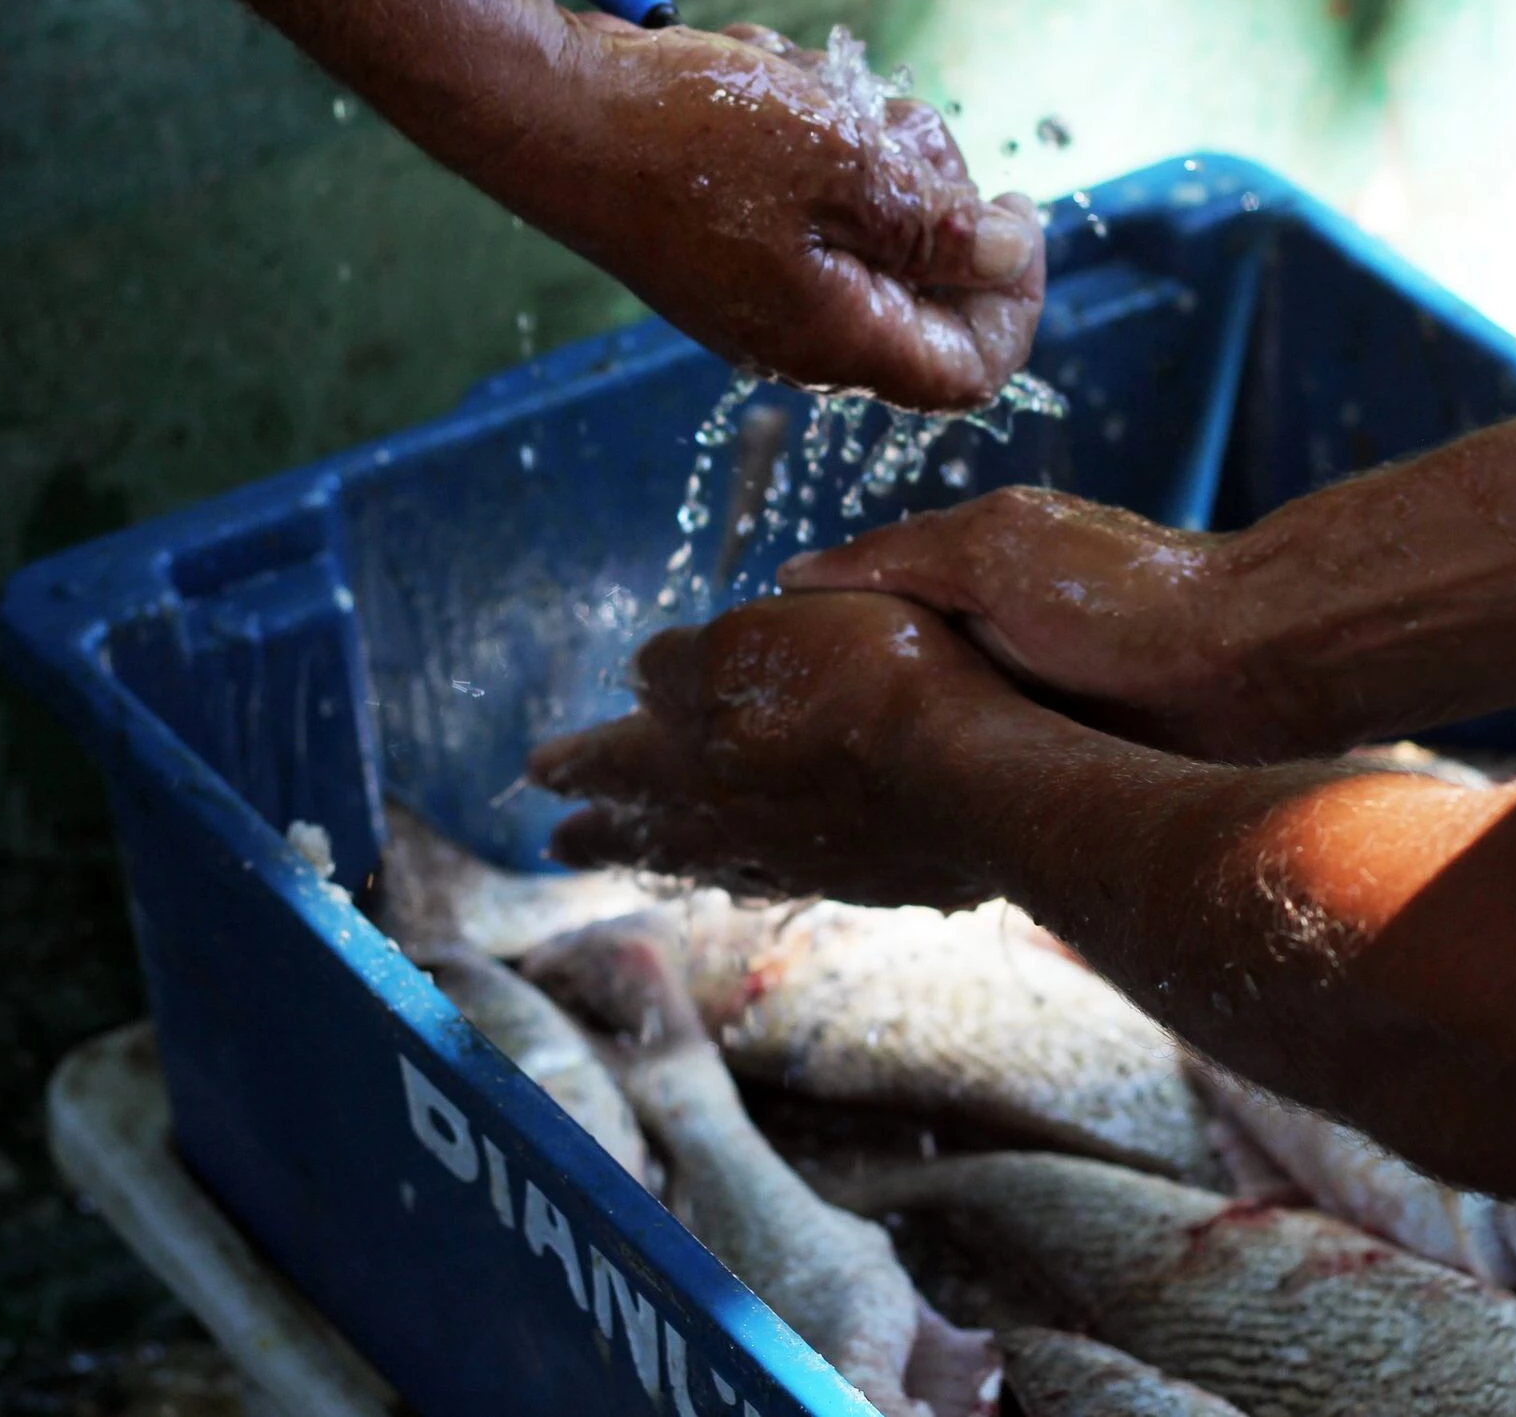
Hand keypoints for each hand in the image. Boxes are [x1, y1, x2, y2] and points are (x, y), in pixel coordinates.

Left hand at [527, 593, 1033, 903]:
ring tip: (644, 861)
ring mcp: (798, 857)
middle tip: (559, 842)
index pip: (614, 755)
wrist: (978, 781)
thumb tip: (646, 676)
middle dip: (602, 827)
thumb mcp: (763, 638)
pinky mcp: (863, 877)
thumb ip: (691, 661)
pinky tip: (757, 870)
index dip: (578, 758)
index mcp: (694, 752)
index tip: (538, 771)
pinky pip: (780, 876)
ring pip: (711, 860)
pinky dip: (750, 871)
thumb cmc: (873, 685)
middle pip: (649, 825)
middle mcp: (732, 820)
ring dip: (668, 857)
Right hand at [547, 21, 1045, 410]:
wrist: (553, 111)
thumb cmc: (689, 137)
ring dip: (866, 148)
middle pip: (928, 288)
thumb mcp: (844, 164)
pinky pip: (810, 201)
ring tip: (817, 90)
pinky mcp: (734, 245)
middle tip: (897, 125)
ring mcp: (765, 291)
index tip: (1013, 209)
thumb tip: (1005, 257)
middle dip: (934, 194)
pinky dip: (809, 140)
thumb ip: (937, 226)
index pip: (971, 370)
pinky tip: (767, 84)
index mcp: (838, 340)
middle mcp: (803, 335)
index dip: (1013, 296)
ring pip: (871, 228)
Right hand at [776, 486, 1271, 757]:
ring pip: (927, 736)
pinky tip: (904, 828)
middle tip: (772, 763)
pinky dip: (946, 795)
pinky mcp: (1055, 756)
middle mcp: (989, 632)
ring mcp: (1022, 698)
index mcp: (967, 571)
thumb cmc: (1126, 600)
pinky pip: (979, 779)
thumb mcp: (992, 554)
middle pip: (886, 676)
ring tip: (823, 805)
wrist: (1249, 671)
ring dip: (892, 765)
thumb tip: (792, 575)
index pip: (858, 604)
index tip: (750, 681)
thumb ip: (896, 559)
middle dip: (839, 714)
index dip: (805, 640)